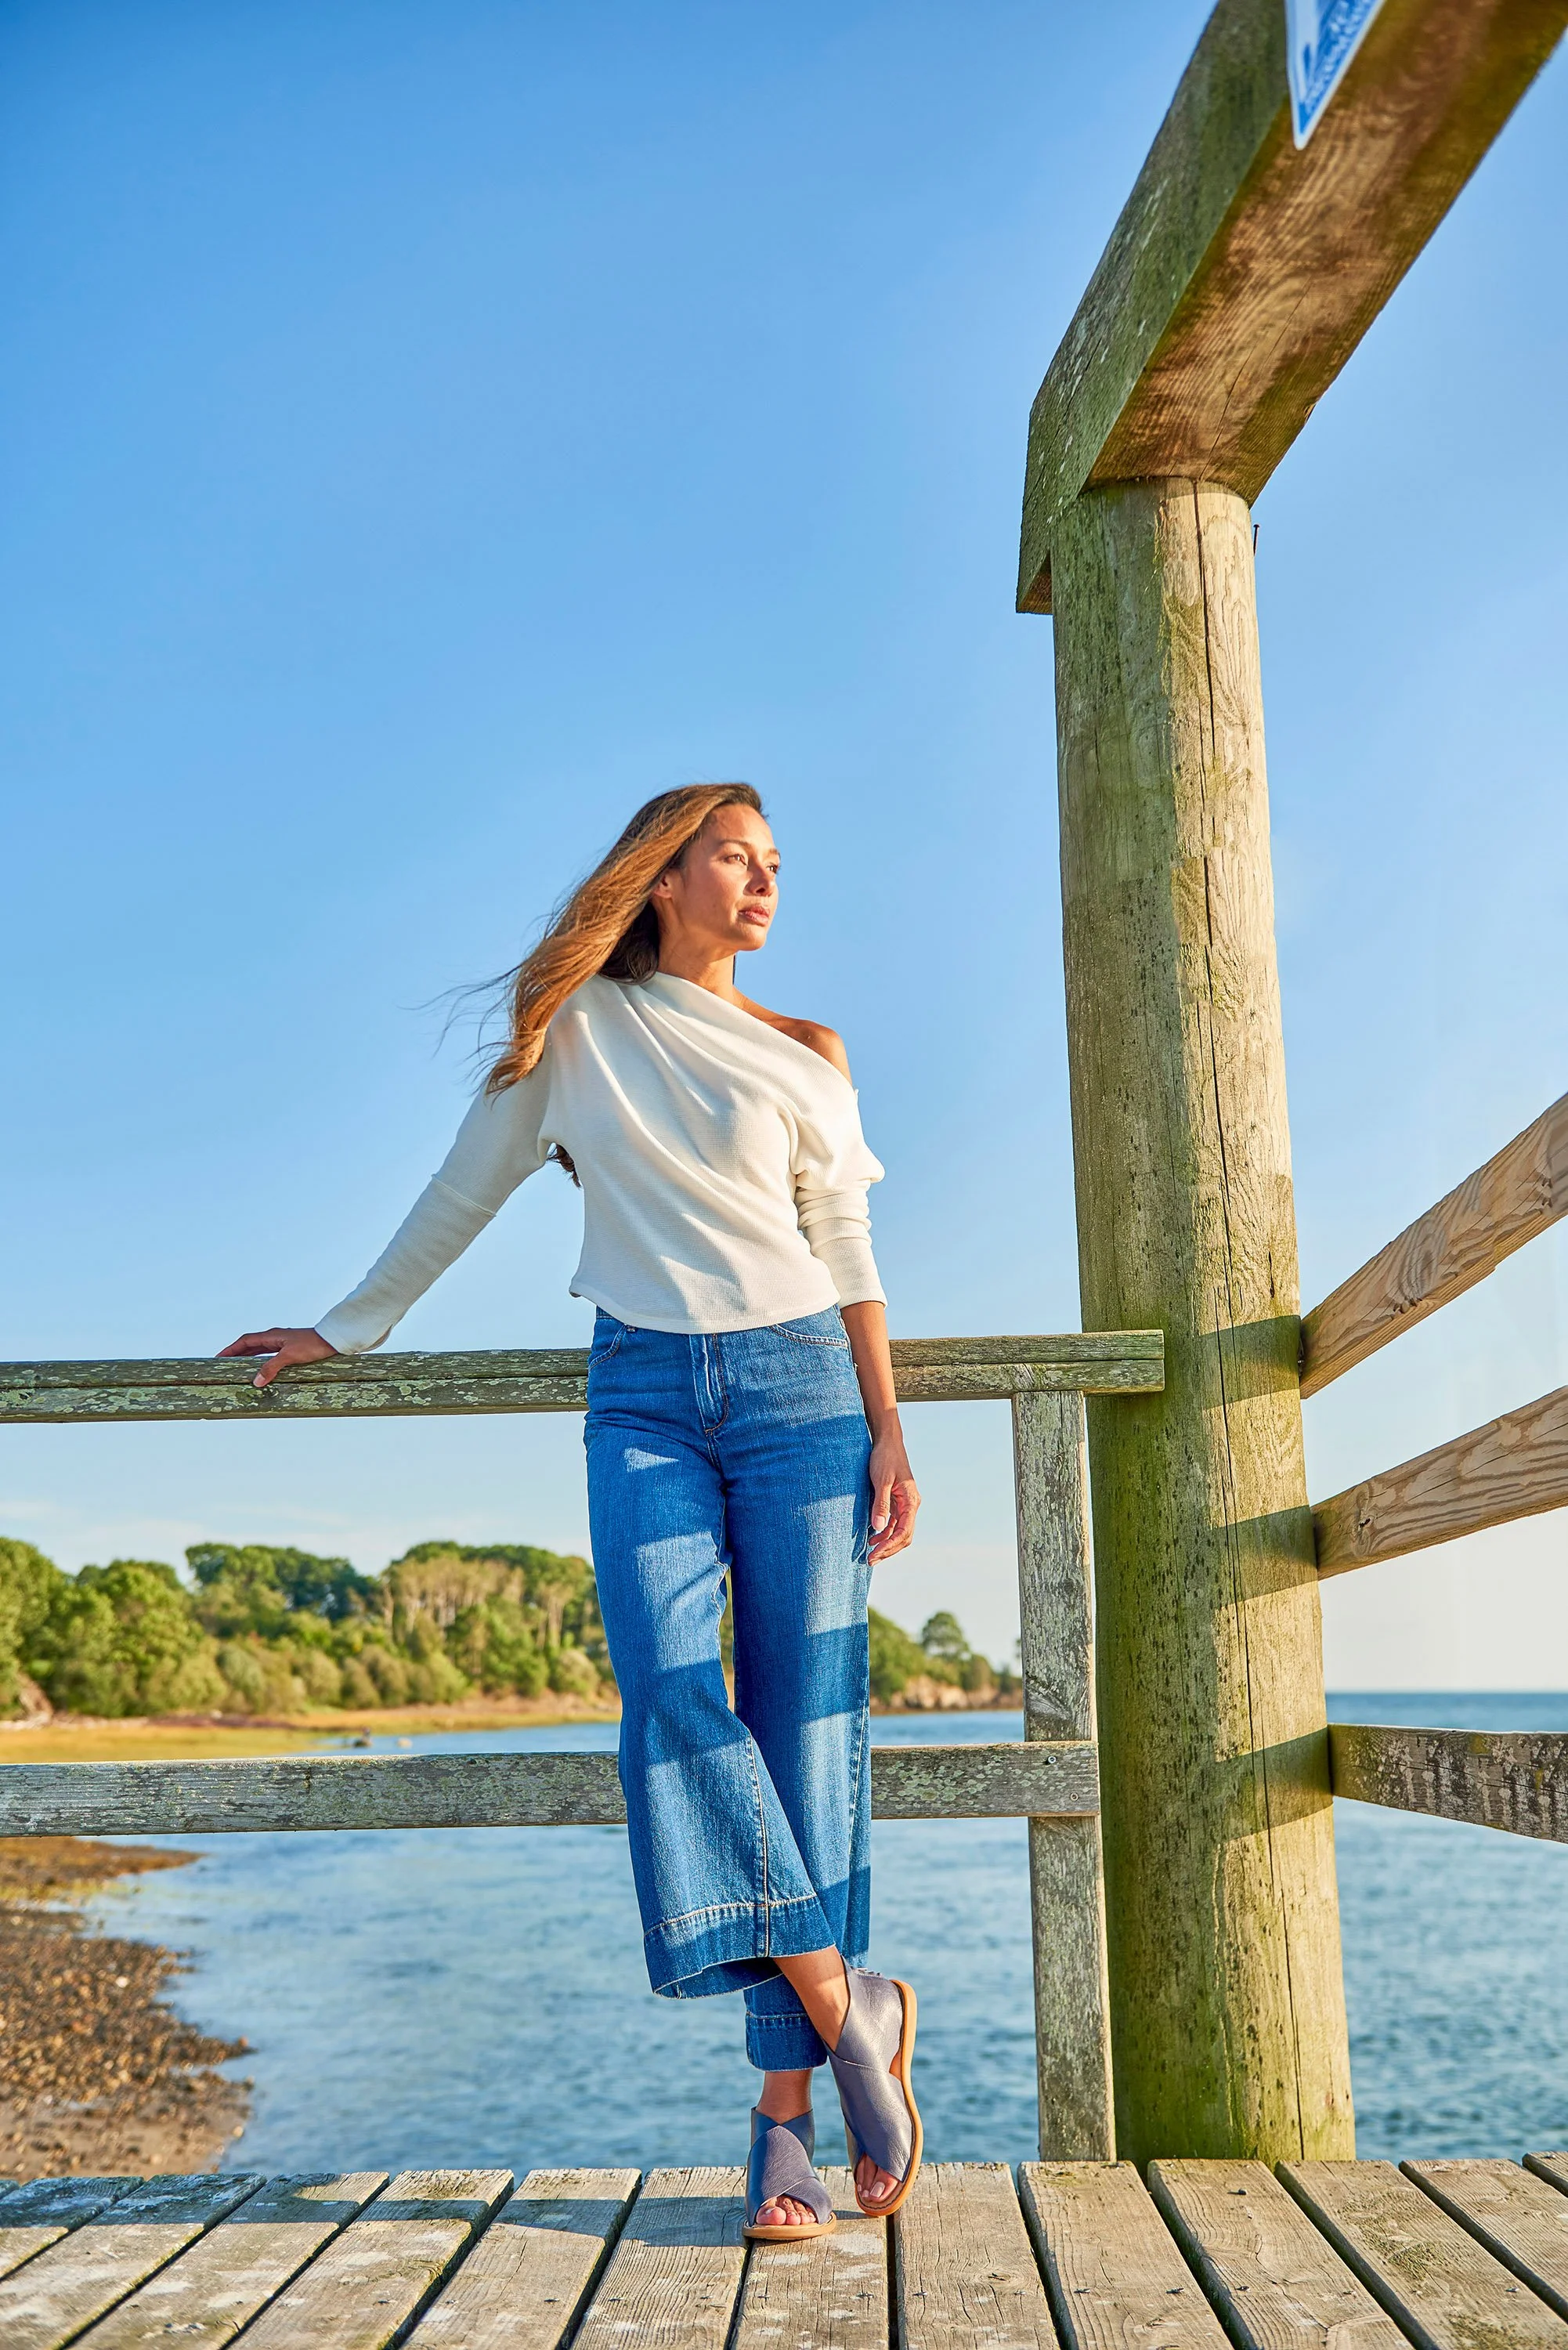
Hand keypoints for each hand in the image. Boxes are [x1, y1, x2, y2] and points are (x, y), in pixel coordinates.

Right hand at [218, 1326, 339, 1389]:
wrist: (332, 1340)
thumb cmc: (312, 1345)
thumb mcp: (290, 1356)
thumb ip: (272, 1367)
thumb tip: (256, 1381)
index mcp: (271, 1336)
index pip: (245, 1341)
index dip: (231, 1349)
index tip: (218, 1357)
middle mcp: (274, 1338)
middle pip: (250, 1345)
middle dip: (236, 1353)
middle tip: (223, 1364)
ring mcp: (282, 1343)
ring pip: (259, 1350)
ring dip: (247, 1357)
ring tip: (237, 1367)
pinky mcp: (290, 1349)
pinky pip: (269, 1355)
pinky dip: (261, 1361)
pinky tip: (260, 1369)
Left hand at [868, 1426, 919, 1562]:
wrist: (887, 1441)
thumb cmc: (884, 1457)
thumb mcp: (881, 1480)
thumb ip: (880, 1504)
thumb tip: (877, 1528)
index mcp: (911, 1501)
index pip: (904, 1531)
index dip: (890, 1546)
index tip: (874, 1554)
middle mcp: (911, 1504)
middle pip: (904, 1536)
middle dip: (888, 1549)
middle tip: (870, 1560)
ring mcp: (905, 1504)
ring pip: (899, 1531)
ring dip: (886, 1543)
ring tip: (870, 1553)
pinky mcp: (897, 1501)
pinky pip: (893, 1522)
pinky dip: (884, 1532)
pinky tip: (872, 1536)